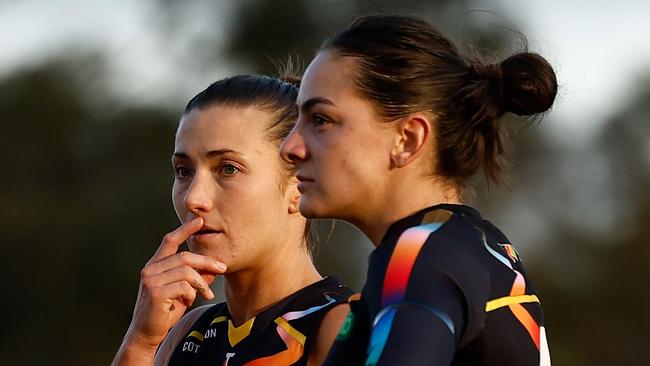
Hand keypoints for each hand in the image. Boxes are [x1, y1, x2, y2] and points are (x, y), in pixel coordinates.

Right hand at [123, 217, 226, 352]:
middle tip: (222, 269)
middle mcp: (150, 269)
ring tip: (205, 294)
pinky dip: (192, 293)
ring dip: (201, 283)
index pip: (170, 241)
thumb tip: (214, 268)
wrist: (147, 333)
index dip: (185, 230)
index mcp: (155, 265)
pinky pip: (184, 286)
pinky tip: (189, 301)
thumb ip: (194, 277)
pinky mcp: (156, 292)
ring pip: (187, 271)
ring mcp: (151, 280)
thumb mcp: (182, 291)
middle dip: (206, 262)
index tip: (199, 220)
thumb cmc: (165, 310)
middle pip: (185, 257)